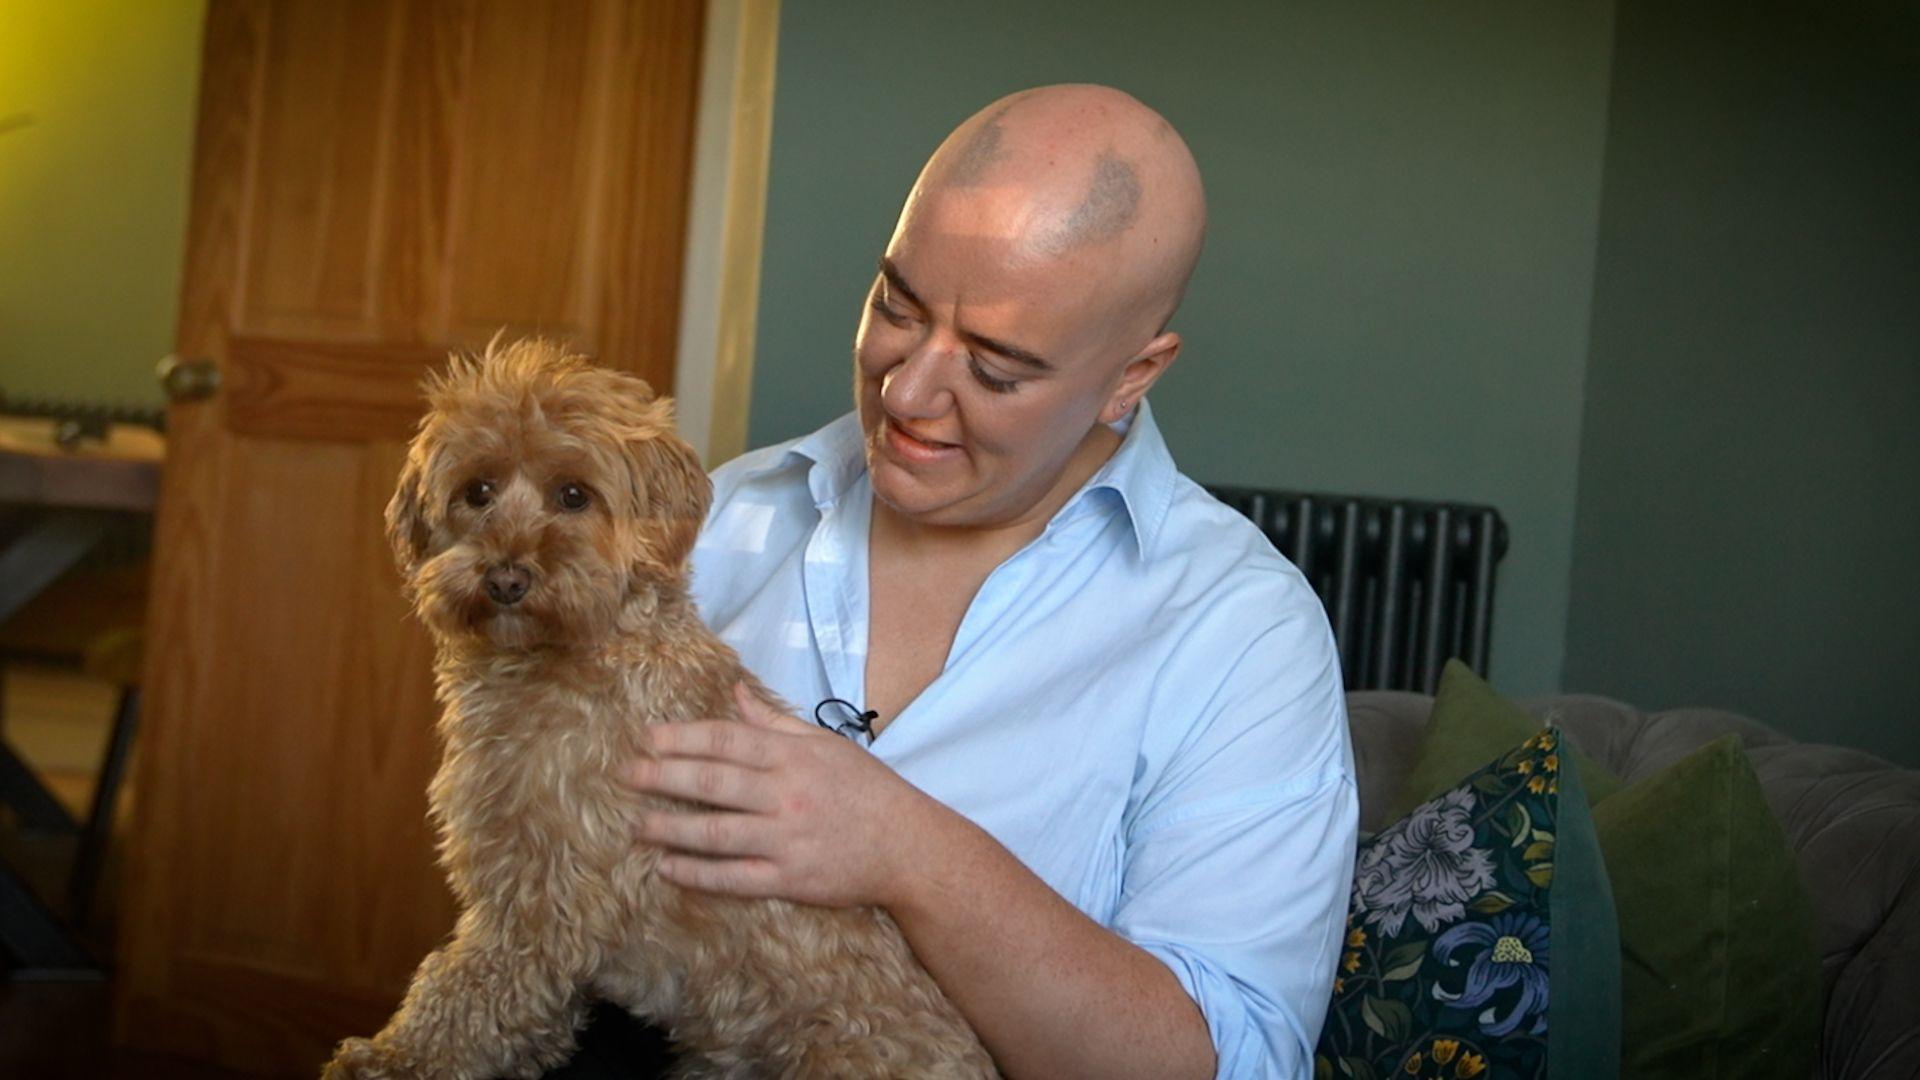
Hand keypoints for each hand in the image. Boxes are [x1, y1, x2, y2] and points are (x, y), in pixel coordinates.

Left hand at [620, 682, 946, 908]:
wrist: (908, 847)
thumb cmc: (867, 791)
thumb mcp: (827, 745)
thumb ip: (777, 722)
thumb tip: (734, 694)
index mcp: (794, 757)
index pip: (727, 740)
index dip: (682, 738)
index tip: (647, 737)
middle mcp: (786, 794)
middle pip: (711, 782)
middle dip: (662, 776)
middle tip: (626, 774)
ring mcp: (785, 839)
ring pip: (714, 832)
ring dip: (669, 827)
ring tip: (637, 824)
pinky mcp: (788, 879)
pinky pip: (732, 878)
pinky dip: (696, 873)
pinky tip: (666, 867)